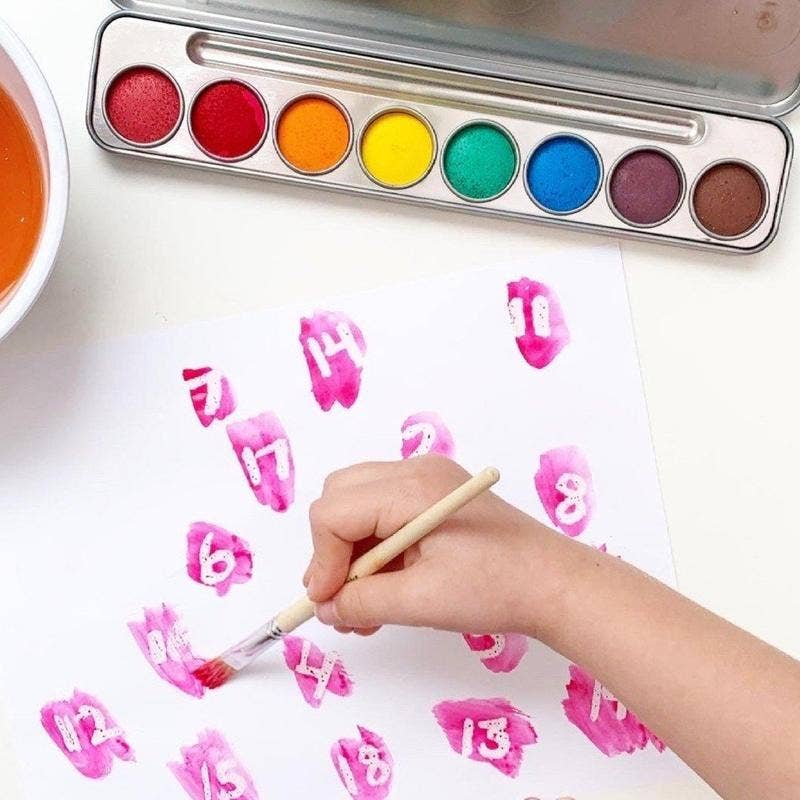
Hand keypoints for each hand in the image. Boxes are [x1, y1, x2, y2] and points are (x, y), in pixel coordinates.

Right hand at [304, 456, 566, 637]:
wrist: (554, 583)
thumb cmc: (498, 589)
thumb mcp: (422, 601)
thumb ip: (362, 603)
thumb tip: (324, 607)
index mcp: (413, 489)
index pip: (334, 512)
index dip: (322, 561)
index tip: (328, 604)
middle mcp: (415, 471)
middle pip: (339, 497)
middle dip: (331, 550)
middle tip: (342, 600)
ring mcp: (426, 479)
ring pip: (356, 504)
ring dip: (350, 555)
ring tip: (366, 607)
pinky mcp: (433, 496)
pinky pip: (382, 512)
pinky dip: (373, 549)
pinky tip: (385, 589)